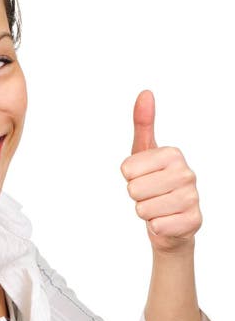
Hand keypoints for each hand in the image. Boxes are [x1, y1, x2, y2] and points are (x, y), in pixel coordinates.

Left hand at [120, 89, 201, 253]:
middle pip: (134, 190)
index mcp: (173, 154)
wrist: (172, 222)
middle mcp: (187, 173)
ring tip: (158, 207)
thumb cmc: (155, 184)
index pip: (127, 170)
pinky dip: (156, 227)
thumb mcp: (145, 153)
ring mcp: (192, 198)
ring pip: (143, 210)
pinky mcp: (192, 221)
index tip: (144, 178)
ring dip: (146, 213)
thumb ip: (143, 124)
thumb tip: (145, 93)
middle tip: (151, 195)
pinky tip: (167, 221)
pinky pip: (156, 226)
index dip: (130, 178)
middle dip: (137, 197)